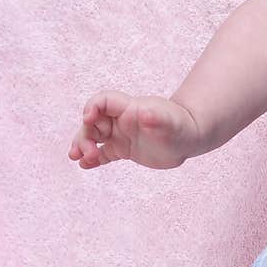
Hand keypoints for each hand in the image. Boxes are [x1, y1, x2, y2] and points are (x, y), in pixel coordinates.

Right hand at [68, 91, 200, 169]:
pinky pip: (103, 152)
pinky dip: (92, 159)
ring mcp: (121, 134)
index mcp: (129, 108)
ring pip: (94, 137)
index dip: (92, 107)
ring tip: (77, 158)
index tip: (88, 119)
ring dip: (83, 145)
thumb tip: (146, 113)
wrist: (189, 138)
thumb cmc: (181, 126)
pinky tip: (84, 166)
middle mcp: (121, 120)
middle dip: (85, 134)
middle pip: (93, 121)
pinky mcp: (123, 149)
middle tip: (86, 152)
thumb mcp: (170, 123)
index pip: (103, 101)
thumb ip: (158, 118)